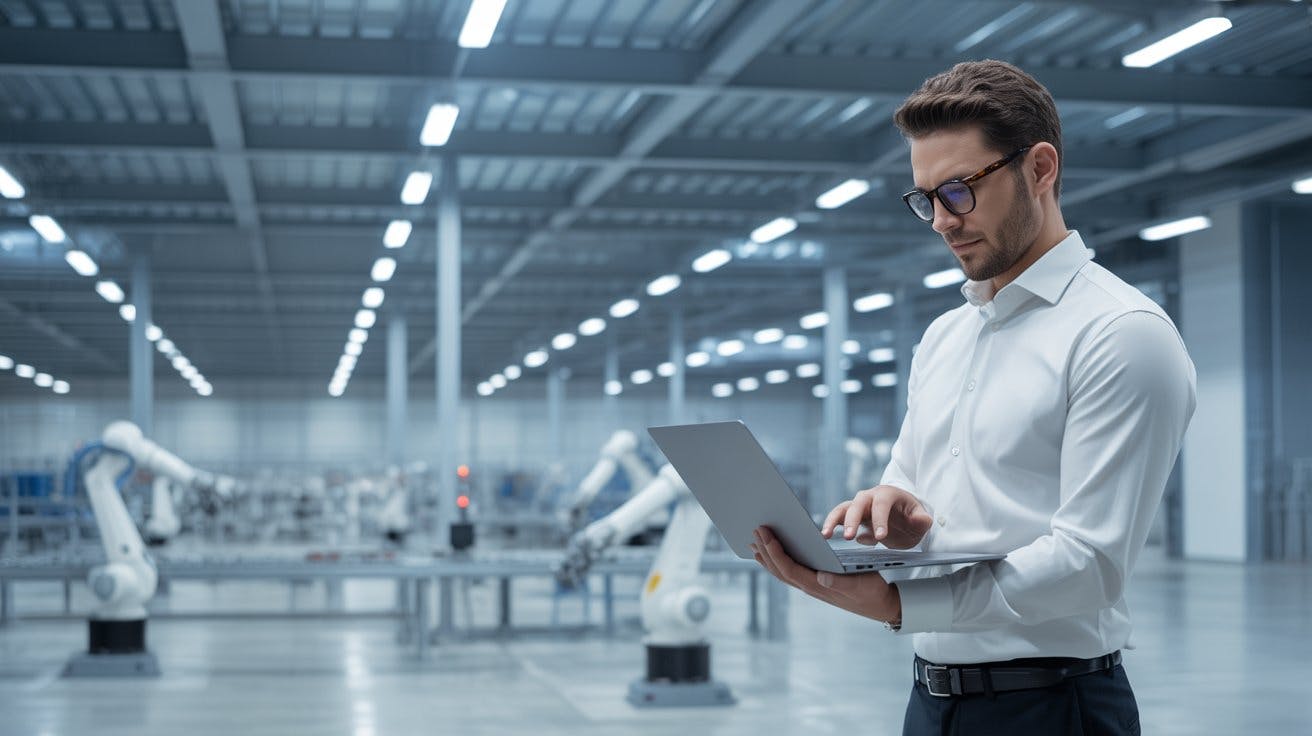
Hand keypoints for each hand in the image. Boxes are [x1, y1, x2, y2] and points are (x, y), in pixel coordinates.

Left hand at [750, 526, 900, 623]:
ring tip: (755, 542)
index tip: (765, 535)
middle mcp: (810, 588)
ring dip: (767, 557)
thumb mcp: (861, 585)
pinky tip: (771, 554)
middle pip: (779, 570)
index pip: (789, 569)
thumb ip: (841, 583)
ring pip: (781, 573)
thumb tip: (822, 578)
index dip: (775, 552)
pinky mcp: (814, 583)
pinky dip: (777, 562)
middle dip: (765, 551)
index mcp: (818, 586)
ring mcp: (810, 587)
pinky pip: (789, 572)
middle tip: (754, 531)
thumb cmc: (872, 592)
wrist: (880, 605)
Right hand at [822, 485, 932, 549]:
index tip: (880, 537)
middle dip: (853, 520)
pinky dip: (830, 524)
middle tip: (850, 537)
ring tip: (827, 535)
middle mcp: (871, 496)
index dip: (880, 520)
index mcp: (888, 494)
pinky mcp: (851, 515)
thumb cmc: (911, 518)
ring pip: (843, 508)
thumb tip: (921, 519)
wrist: (903, 519)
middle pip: (858, 504)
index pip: (882, 504)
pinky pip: (838, 516)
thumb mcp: (921, 520)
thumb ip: (922, 520)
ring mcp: (859, 505)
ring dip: (834, 520)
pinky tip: (824, 535)